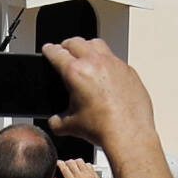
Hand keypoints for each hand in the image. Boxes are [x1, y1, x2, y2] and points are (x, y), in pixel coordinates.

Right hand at [42, 36, 157, 166]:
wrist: (129, 134)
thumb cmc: (104, 128)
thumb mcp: (70, 126)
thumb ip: (57, 121)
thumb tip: (55, 120)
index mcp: (76, 73)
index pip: (57, 53)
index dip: (49, 50)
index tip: (48, 49)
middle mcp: (95, 63)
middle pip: (76, 42)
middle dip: (66, 45)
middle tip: (63, 50)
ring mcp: (114, 64)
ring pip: (97, 44)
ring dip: (87, 47)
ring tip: (84, 54)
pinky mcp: (128, 70)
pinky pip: (114, 59)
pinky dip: (106, 61)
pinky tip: (105, 72)